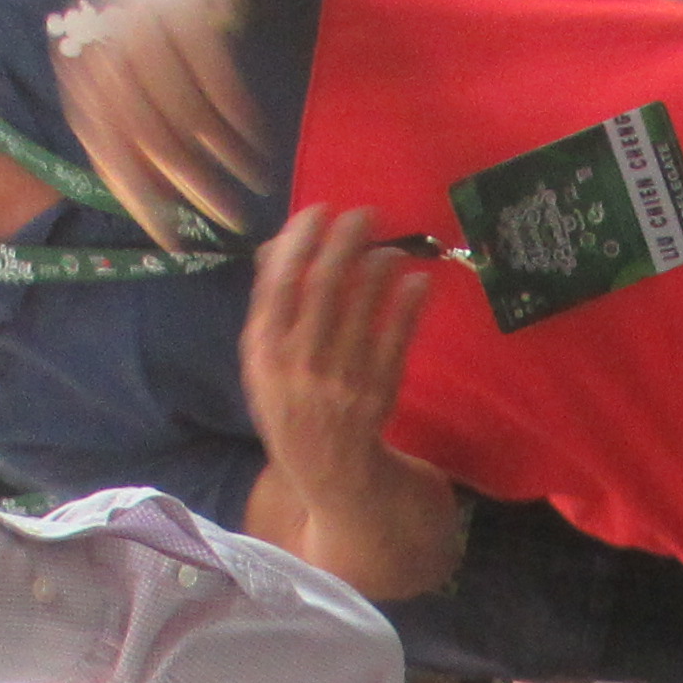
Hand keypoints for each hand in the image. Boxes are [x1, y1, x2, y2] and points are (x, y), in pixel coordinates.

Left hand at [54, 0, 267, 243]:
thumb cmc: (153, 25)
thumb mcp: (121, 69)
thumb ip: (121, 124)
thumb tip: (143, 200)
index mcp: (79, 70)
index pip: (105, 151)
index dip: (141, 200)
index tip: (173, 240)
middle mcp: (106, 49)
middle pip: (149, 138)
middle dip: (194, 188)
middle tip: (229, 220)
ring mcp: (149, 28)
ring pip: (189, 116)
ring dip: (227, 158)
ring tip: (255, 185)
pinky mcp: (193, 13)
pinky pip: (220, 86)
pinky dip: (241, 122)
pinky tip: (258, 146)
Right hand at [243, 205, 431, 482]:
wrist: (327, 472)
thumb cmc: (292, 404)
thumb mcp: (265, 362)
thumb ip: (269, 307)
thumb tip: (275, 245)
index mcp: (264, 352)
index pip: (279, 284)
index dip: (300, 241)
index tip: (320, 210)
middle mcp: (300, 363)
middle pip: (324, 287)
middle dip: (346, 241)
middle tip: (365, 213)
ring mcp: (340, 377)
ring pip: (363, 307)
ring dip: (379, 267)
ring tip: (391, 246)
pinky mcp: (378, 389)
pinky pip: (396, 337)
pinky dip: (407, 304)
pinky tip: (417, 279)